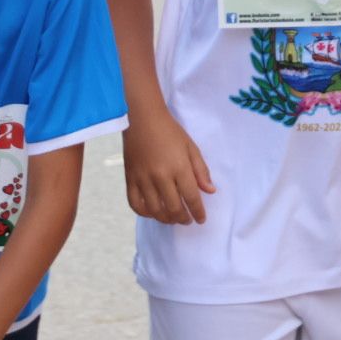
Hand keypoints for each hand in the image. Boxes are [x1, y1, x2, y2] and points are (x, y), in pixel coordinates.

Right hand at [121, 105, 214, 224]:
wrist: (142, 119)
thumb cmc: (170, 131)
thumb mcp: (191, 147)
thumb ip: (201, 170)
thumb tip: (210, 191)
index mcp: (179, 167)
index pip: (191, 197)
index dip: (198, 212)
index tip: (201, 219)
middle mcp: (161, 176)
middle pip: (174, 208)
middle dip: (183, 218)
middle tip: (188, 220)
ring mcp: (143, 179)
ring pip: (155, 210)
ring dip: (166, 219)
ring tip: (173, 218)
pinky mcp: (130, 179)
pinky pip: (135, 204)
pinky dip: (145, 213)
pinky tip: (153, 212)